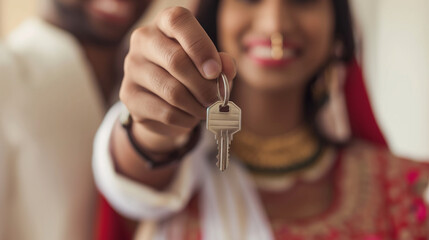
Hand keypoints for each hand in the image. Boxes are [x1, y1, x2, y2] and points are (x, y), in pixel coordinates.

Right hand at [120, 7, 236, 152]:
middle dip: (204, 86)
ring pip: (172, 91)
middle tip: (216, 100)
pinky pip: (165, 112)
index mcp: (165, 24)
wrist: (163, 103)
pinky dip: (186, 118)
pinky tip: (191, 117)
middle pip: (176, 61)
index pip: (178, 21)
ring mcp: (133, 67)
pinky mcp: (129, 95)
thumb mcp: (211, 65)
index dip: (200, 46)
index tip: (215, 71)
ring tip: (207, 110)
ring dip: (197, 106)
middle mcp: (144, 40)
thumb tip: (226, 69)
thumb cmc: (192, 75)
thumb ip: (222, 63)